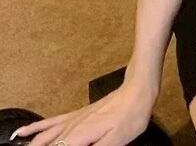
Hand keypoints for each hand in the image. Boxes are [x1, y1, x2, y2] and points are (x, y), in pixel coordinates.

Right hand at [11, 81, 157, 145]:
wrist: (138, 90)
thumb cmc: (131, 114)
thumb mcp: (116, 141)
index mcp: (79, 136)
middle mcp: (70, 128)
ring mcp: (72, 120)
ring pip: (43, 139)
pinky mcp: (76, 115)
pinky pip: (50, 122)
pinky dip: (34, 129)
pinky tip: (22, 132)